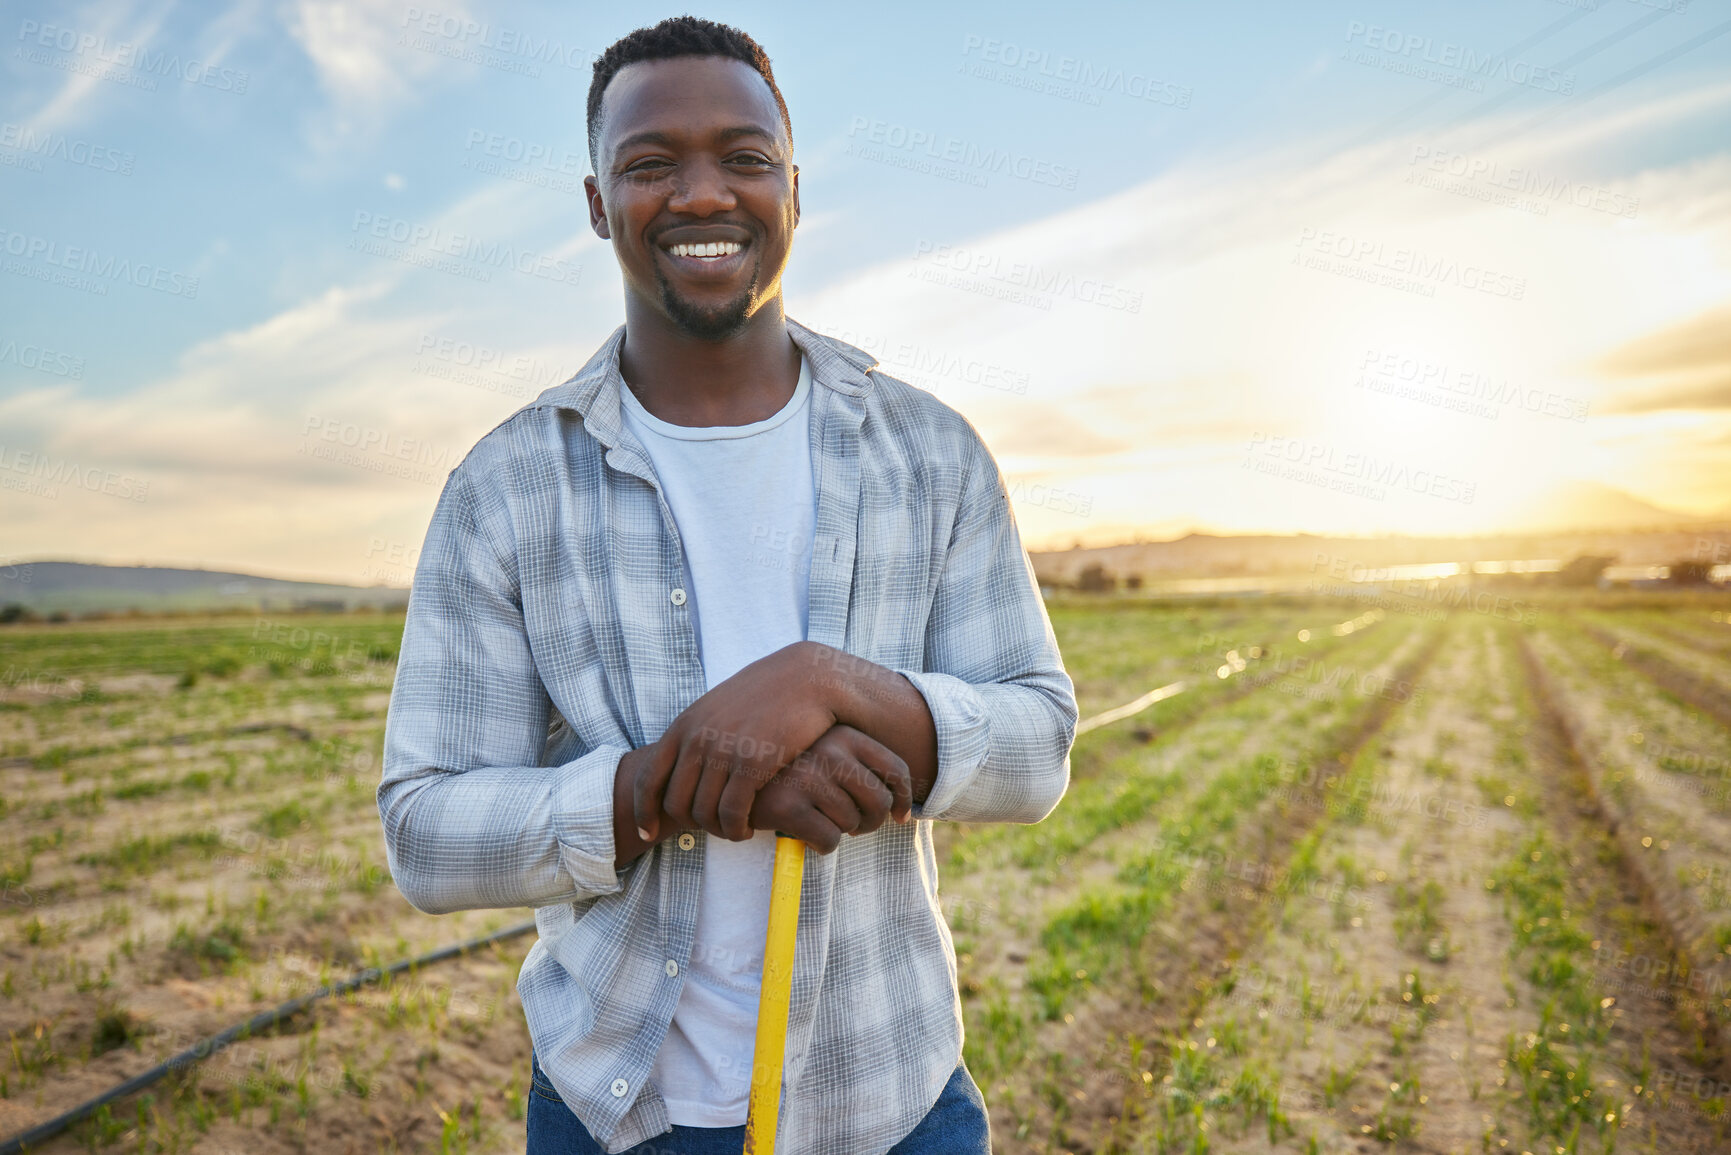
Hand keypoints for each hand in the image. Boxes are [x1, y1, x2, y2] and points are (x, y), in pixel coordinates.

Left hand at [634, 641, 837, 841]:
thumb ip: (696, 733)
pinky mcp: (753, 763)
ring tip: (733, 830)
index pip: (648, 779)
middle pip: (676, 804)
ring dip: (718, 830)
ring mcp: (724, 751)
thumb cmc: (765, 695)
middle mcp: (697, 739)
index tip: (649, 832)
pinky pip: (732, 813)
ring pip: (704, 813)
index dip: (644, 812)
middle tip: (712, 828)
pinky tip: (747, 829)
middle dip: (691, 825)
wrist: (807, 678)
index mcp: (684, 726)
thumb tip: (680, 763)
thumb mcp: (718, 707)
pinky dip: (735, 830)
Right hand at [749, 724, 912, 852]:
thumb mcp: (826, 753)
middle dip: (870, 823)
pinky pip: (829, 840)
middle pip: (879, 802)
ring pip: (852, 824)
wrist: (733, 778)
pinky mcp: (788, 806)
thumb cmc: (789, 771)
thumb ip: (859, 767)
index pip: (896, 769)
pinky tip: (804, 834)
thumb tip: (902, 809)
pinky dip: (821, 845)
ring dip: (840, 832)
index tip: (898, 817)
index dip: (903, 800)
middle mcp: (829, 751)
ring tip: (818, 821)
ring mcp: (808, 777)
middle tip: (853, 826)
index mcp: (844, 734)